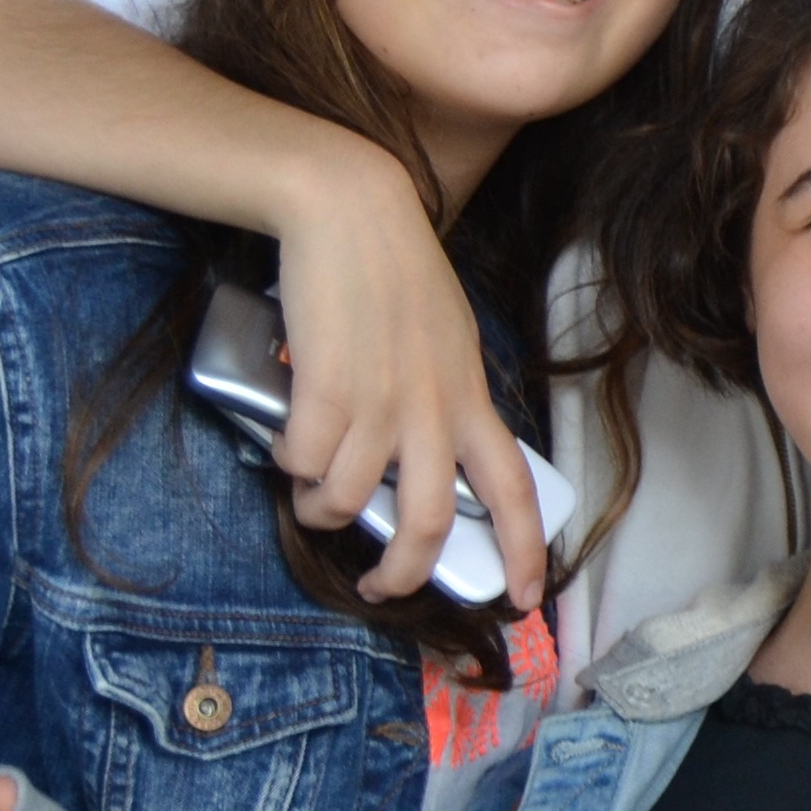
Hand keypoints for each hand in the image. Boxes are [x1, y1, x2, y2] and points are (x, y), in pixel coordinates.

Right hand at [273, 142, 541, 608]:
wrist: (353, 212)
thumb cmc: (396, 273)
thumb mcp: (445, 341)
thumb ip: (441, 398)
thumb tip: (420, 456)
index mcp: (469, 398)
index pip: (515, 489)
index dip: (523, 551)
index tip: (524, 598)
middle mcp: (433, 409)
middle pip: (430, 523)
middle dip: (402, 574)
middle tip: (378, 585)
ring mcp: (380, 401)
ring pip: (349, 502)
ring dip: (322, 510)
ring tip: (311, 489)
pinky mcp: (327, 389)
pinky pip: (303, 464)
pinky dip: (289, 466)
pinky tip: (287, 441)